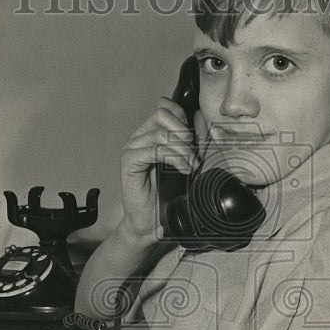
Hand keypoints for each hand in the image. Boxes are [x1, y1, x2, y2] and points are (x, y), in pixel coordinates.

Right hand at [119, 97, 199, 239]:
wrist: (153, 221)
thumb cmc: (169, 194)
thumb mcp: (190, 161)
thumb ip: (196, 140)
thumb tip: (200, 117)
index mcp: (152, 133)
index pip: (166, 107)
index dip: (183, 116)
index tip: (195, 138)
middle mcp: (140, 137)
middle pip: (163, 115)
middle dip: (184, 132)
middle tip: (194, 154)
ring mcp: (132, 148)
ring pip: (161, 133)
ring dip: (182, 149)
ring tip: (191, 166)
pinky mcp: (129, 161)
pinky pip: (154, 150)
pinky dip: (173, 158)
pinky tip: (183, 169)